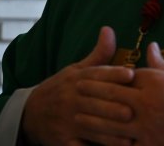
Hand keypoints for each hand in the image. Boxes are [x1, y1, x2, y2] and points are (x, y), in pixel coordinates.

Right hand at [21, 26, 137, 145]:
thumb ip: (97, 55)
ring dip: (109, 132)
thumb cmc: (60, 90)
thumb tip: (109, 29)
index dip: (113, 74)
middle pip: (93, 102)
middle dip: (112, 106)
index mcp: (75, 80)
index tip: (131, 73)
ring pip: (89, 126)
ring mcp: (65, 120)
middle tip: (133, 110)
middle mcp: (70, 99)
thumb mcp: (75, 70)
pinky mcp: (63, 140)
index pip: (95, 75)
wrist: (30, 113)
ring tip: (129, 136)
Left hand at [75, 41, 163, 145]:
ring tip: (78, 118)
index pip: (120, 76)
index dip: (102, 77)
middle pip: (111, 96)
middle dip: (91, 95)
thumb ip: (161, 65)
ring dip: (92, 120)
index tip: (87, 75)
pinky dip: (109, 144)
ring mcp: (149, 126)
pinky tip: (96, 143)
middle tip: (74, 93)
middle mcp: (148, 102)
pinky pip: (125, 145)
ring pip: (112, 122)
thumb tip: (151, 47)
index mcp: (155, 82)